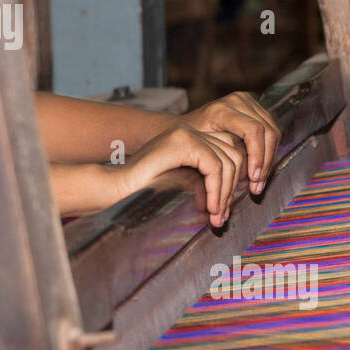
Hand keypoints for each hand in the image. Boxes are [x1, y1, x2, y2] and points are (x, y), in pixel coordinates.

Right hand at [108, 125, 246, 227]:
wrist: (114, 189)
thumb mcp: (182, 185)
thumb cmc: (143, 192)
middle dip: (232, 189)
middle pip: (234, 154)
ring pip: (229, 160)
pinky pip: (215, 166)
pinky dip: (217, 190)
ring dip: (225, 193)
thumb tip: (232, 197)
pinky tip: (209, 208)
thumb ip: (205, 184)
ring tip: (215, 217)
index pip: (229, 154)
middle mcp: (190, 131)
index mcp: (191, 139)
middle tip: (221, 218)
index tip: (222, 211)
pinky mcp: (181, 142)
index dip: (232, 183)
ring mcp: (185, 133)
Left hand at [182, 92, 280, 192]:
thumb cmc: (186, 141)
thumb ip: (217, 160)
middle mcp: (238, 101)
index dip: (258, 156)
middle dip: (265, 162)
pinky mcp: (255, 107)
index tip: (253, 178)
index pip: (253, 130)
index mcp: (222, 109)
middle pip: (267, 131)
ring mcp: (248, 102)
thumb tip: (235, 182)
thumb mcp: (196, 149)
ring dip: (268, 159)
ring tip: (258, 182)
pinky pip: (270, 130)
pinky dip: (267, 152)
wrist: (180, 126)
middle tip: (256, 186)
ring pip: (273, 132)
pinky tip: (258, 170)